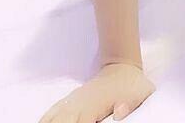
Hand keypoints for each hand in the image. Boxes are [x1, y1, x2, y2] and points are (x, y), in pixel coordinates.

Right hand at [37, 62, 155, 121]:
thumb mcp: (139, 93)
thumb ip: (129, 104)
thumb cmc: (132, 85)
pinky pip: (52, 111)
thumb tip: (119, 114)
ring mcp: (73, 101)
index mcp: (94, 107)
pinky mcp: (71, 100)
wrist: (122, 66)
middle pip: (60, 122)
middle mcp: (79, 104)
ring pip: (52, 117)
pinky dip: (45, 119)